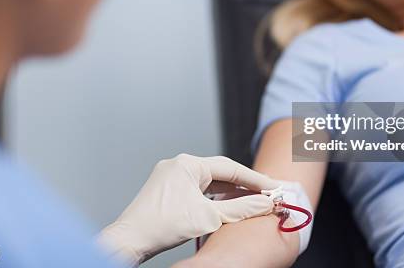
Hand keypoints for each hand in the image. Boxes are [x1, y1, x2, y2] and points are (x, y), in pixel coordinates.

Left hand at [97, 154, 276, 265]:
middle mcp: (178, 165)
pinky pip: (197, 189)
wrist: (130, 240)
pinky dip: (213, 197)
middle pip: (220, 173)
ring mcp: (171, 176)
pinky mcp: (167, 189)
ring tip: (252, 201)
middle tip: (267, 195)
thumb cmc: (163, 226)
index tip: (274, 188)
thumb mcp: (209, 217)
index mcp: (187, 164)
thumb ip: (241, 208)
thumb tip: (265, 203)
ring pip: (209, 182)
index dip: (255, 180)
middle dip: (244, 186)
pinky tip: (227, 205)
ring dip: (229, 192)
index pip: (230, 168)